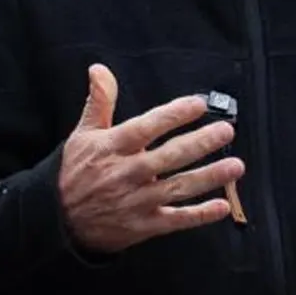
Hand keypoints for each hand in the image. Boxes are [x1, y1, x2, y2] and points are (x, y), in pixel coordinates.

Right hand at [58, 64, 245, 253]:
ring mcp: (136, 201)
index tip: (198, 104)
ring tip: (236, 165)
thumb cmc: (76, 171)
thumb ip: (98, 102)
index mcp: (112, 148)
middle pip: (169, 156)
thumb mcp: (83, 134)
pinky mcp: (143, 225)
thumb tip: (99, 69)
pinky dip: (199, 215)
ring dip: (209, 176)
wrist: (60, 220)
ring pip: (178, 187)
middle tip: (226, 131)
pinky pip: (176, 220)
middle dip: (200, 143)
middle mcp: (126, 174)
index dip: (173, 115)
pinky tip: (223, 206)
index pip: (146, 128)